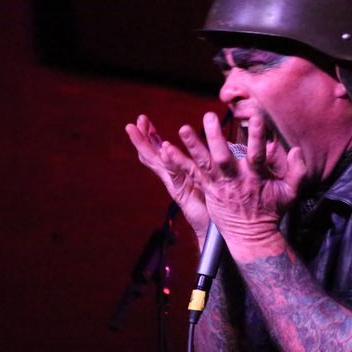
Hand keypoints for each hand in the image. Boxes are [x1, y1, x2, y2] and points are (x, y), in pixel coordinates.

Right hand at [125, 114, 210, 238]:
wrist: (217, 229)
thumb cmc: (216, 203)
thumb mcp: (208, 177)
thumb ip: (205, 163)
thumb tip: (208, 145)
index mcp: (178, 172)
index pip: (160, 151)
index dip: (151, 136)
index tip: (143, 121)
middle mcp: (173, 178)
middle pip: (152, 155)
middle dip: (142, 138)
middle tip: (134, 122)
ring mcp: (176, 186)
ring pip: (157, 162)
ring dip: (146, 145)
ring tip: (135, 130)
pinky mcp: (183, 194)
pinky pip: (175, 174)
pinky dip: (169, 162)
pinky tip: (165, 149)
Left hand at [174, 113, 306, 260]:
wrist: (252, 236)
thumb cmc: (272, 210)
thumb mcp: (291, 192)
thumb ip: (297, 171)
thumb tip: (296, 149)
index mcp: (256, 176)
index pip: (258, 153)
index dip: (258, 137)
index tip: (257, 118)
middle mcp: (235, 179)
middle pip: (223, 157)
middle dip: (216, 138)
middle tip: (209, 117)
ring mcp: (219, 185)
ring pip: (204, 163)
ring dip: (193, 145)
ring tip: (183, 128)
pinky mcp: (207, 189)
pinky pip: (190, 174)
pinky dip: (177, 162)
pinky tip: (165, 149)